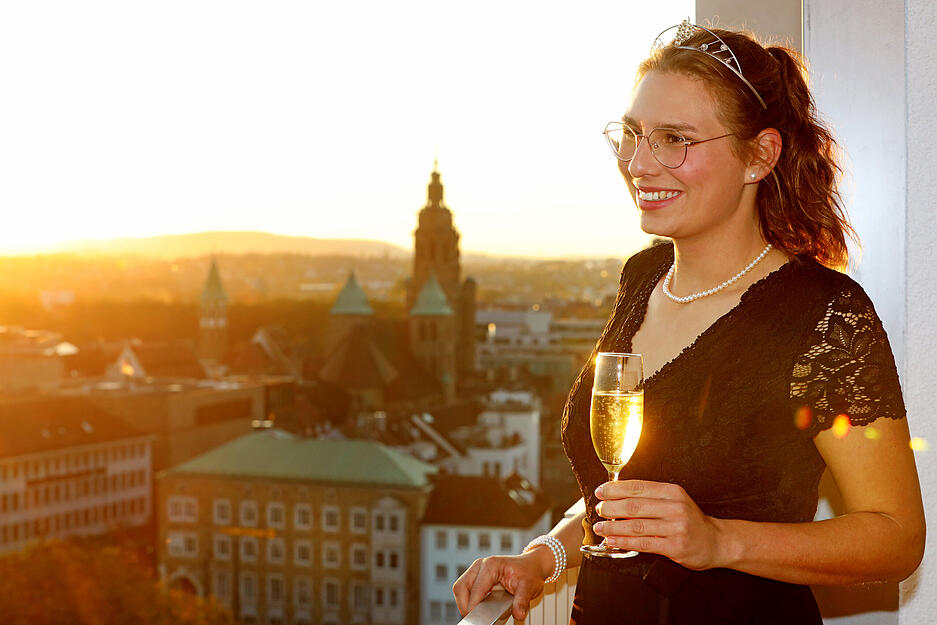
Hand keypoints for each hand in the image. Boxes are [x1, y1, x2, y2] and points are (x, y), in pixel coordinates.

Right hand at [452, 549, 552, 620]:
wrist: (531, 565)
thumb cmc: (529, 572)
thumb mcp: (529, 587)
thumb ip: (522, 601)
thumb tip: (518, 614)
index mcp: (491, 565)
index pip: (475, 590)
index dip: (474, 607)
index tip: (480, 620)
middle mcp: (480, 565)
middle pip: (460, 587)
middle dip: (465, 605)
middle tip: (475, 619)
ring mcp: (477, 569)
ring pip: (460, 588)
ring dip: (464, 602)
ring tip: (476, 614)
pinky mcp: (476, 575)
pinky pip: (465, 588)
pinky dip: (468, 599)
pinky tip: (478, 607)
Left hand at [592, 479, 726, 569]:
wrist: (715, 541)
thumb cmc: (688, 520)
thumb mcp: (673, 501)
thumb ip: (649, 498)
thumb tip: (616, 498)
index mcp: (672, 492)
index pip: (638, 487)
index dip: (615, 489)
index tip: (601, 492)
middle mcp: (675, 507)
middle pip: (634, 506)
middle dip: (611, 508)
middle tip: (598, 510)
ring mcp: (676, 527)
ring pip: (636, 526)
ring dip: (613, 527)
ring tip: (600, 527)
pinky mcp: (675, 546)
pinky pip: (644, 543)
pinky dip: (624, 542)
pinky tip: (612, 541)